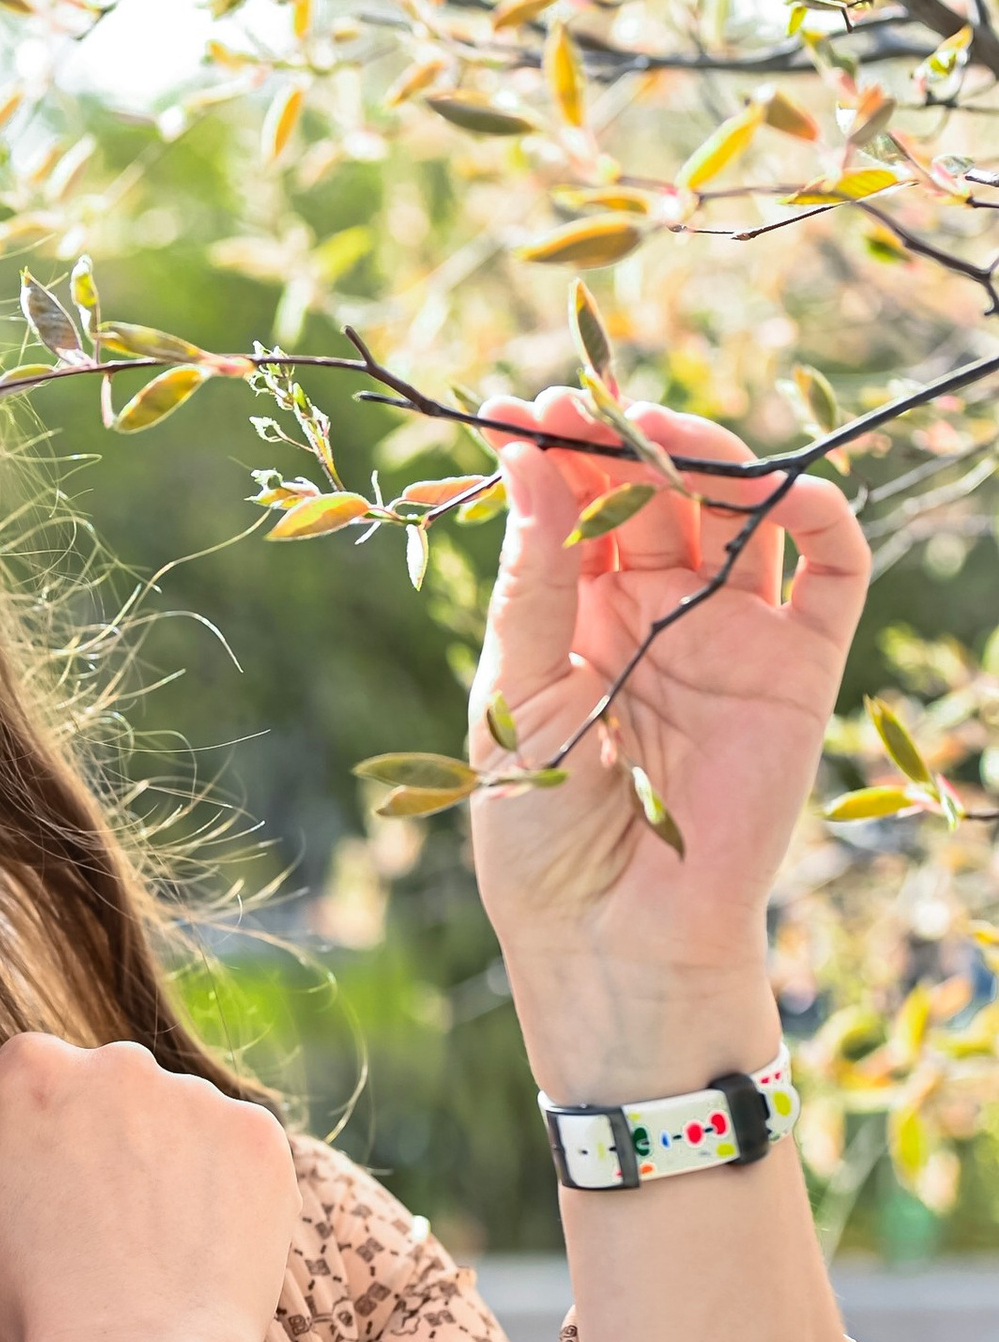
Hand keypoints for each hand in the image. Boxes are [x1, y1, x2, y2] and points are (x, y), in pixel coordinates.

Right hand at [0, 1032, 297, 1341]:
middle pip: (109, 1081)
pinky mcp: (260, 1135)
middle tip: (102, 1222)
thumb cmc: (30, 1304)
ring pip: (177, 1111)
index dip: (36, 1133)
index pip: (33, 1069)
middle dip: (105, 1132)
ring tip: (155, 1242)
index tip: (46, 1192)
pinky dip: (224, 1181)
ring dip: (167, 1154)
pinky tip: (200, 1242)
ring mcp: (197, 1095)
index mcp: (35, 1072)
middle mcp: (119, 1063)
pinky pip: (236, 1143)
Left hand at [466, 387, 869, 1096]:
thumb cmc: (539, 831)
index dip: (553, 451)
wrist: (610, 936)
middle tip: (584, 407)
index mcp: (577, 616)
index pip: (575, 506)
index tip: (516, 405)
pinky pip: (830, 570)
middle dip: (620, 442)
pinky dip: (815, 513)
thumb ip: (533, 579)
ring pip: (738, 511)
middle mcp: (658, 612)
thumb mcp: (511, 693)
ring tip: (657, 435)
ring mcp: (732, 632)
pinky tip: (772, 486)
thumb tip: (527, 455)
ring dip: (706, 459)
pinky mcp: (800, 666)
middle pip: (654, 493)